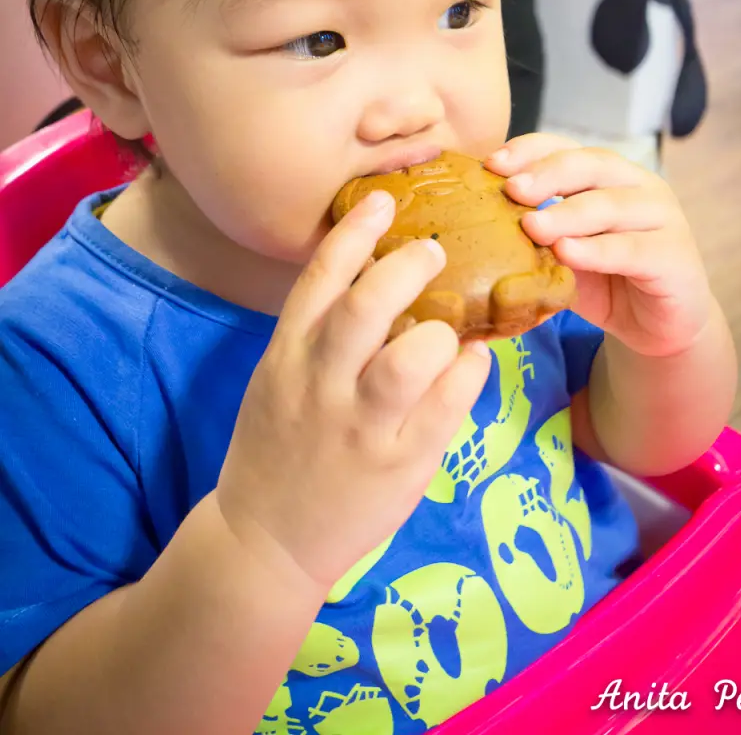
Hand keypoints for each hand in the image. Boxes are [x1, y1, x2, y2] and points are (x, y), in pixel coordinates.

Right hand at [216, 192, 490, 588]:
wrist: (263, 541)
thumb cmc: (279, 446)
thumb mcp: (279, 379)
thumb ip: (318, 333)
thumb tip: (378, 277)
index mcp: (287, 356)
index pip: (319, 279)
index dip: (354, 232)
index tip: (382, 200)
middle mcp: (320, 386)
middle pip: (366, 307)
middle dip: (407, 267)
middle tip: (434, 251)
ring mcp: (359, 429)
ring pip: (411, 358)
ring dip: (441, 331)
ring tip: (452, 328)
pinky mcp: (399, 467)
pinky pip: (446, 407)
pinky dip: (469, 373)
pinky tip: (476, 360)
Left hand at [486, 134, 711, 358]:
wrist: (657, 326)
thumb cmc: (605, 280)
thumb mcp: (563, 252)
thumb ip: (535, 232)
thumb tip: (475, 222)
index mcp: (607, 174)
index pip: (566, 147)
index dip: (530, 150)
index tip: (492, 163)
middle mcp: (638, 185)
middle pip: (590, 165)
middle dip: (546, 174)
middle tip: (511, 189)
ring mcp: (662, 217)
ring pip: (610, 205)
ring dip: (567, 213)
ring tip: (532, 226)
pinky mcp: (674, 256)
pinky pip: (632, 249)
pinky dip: (597, 250)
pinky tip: (567, 253)